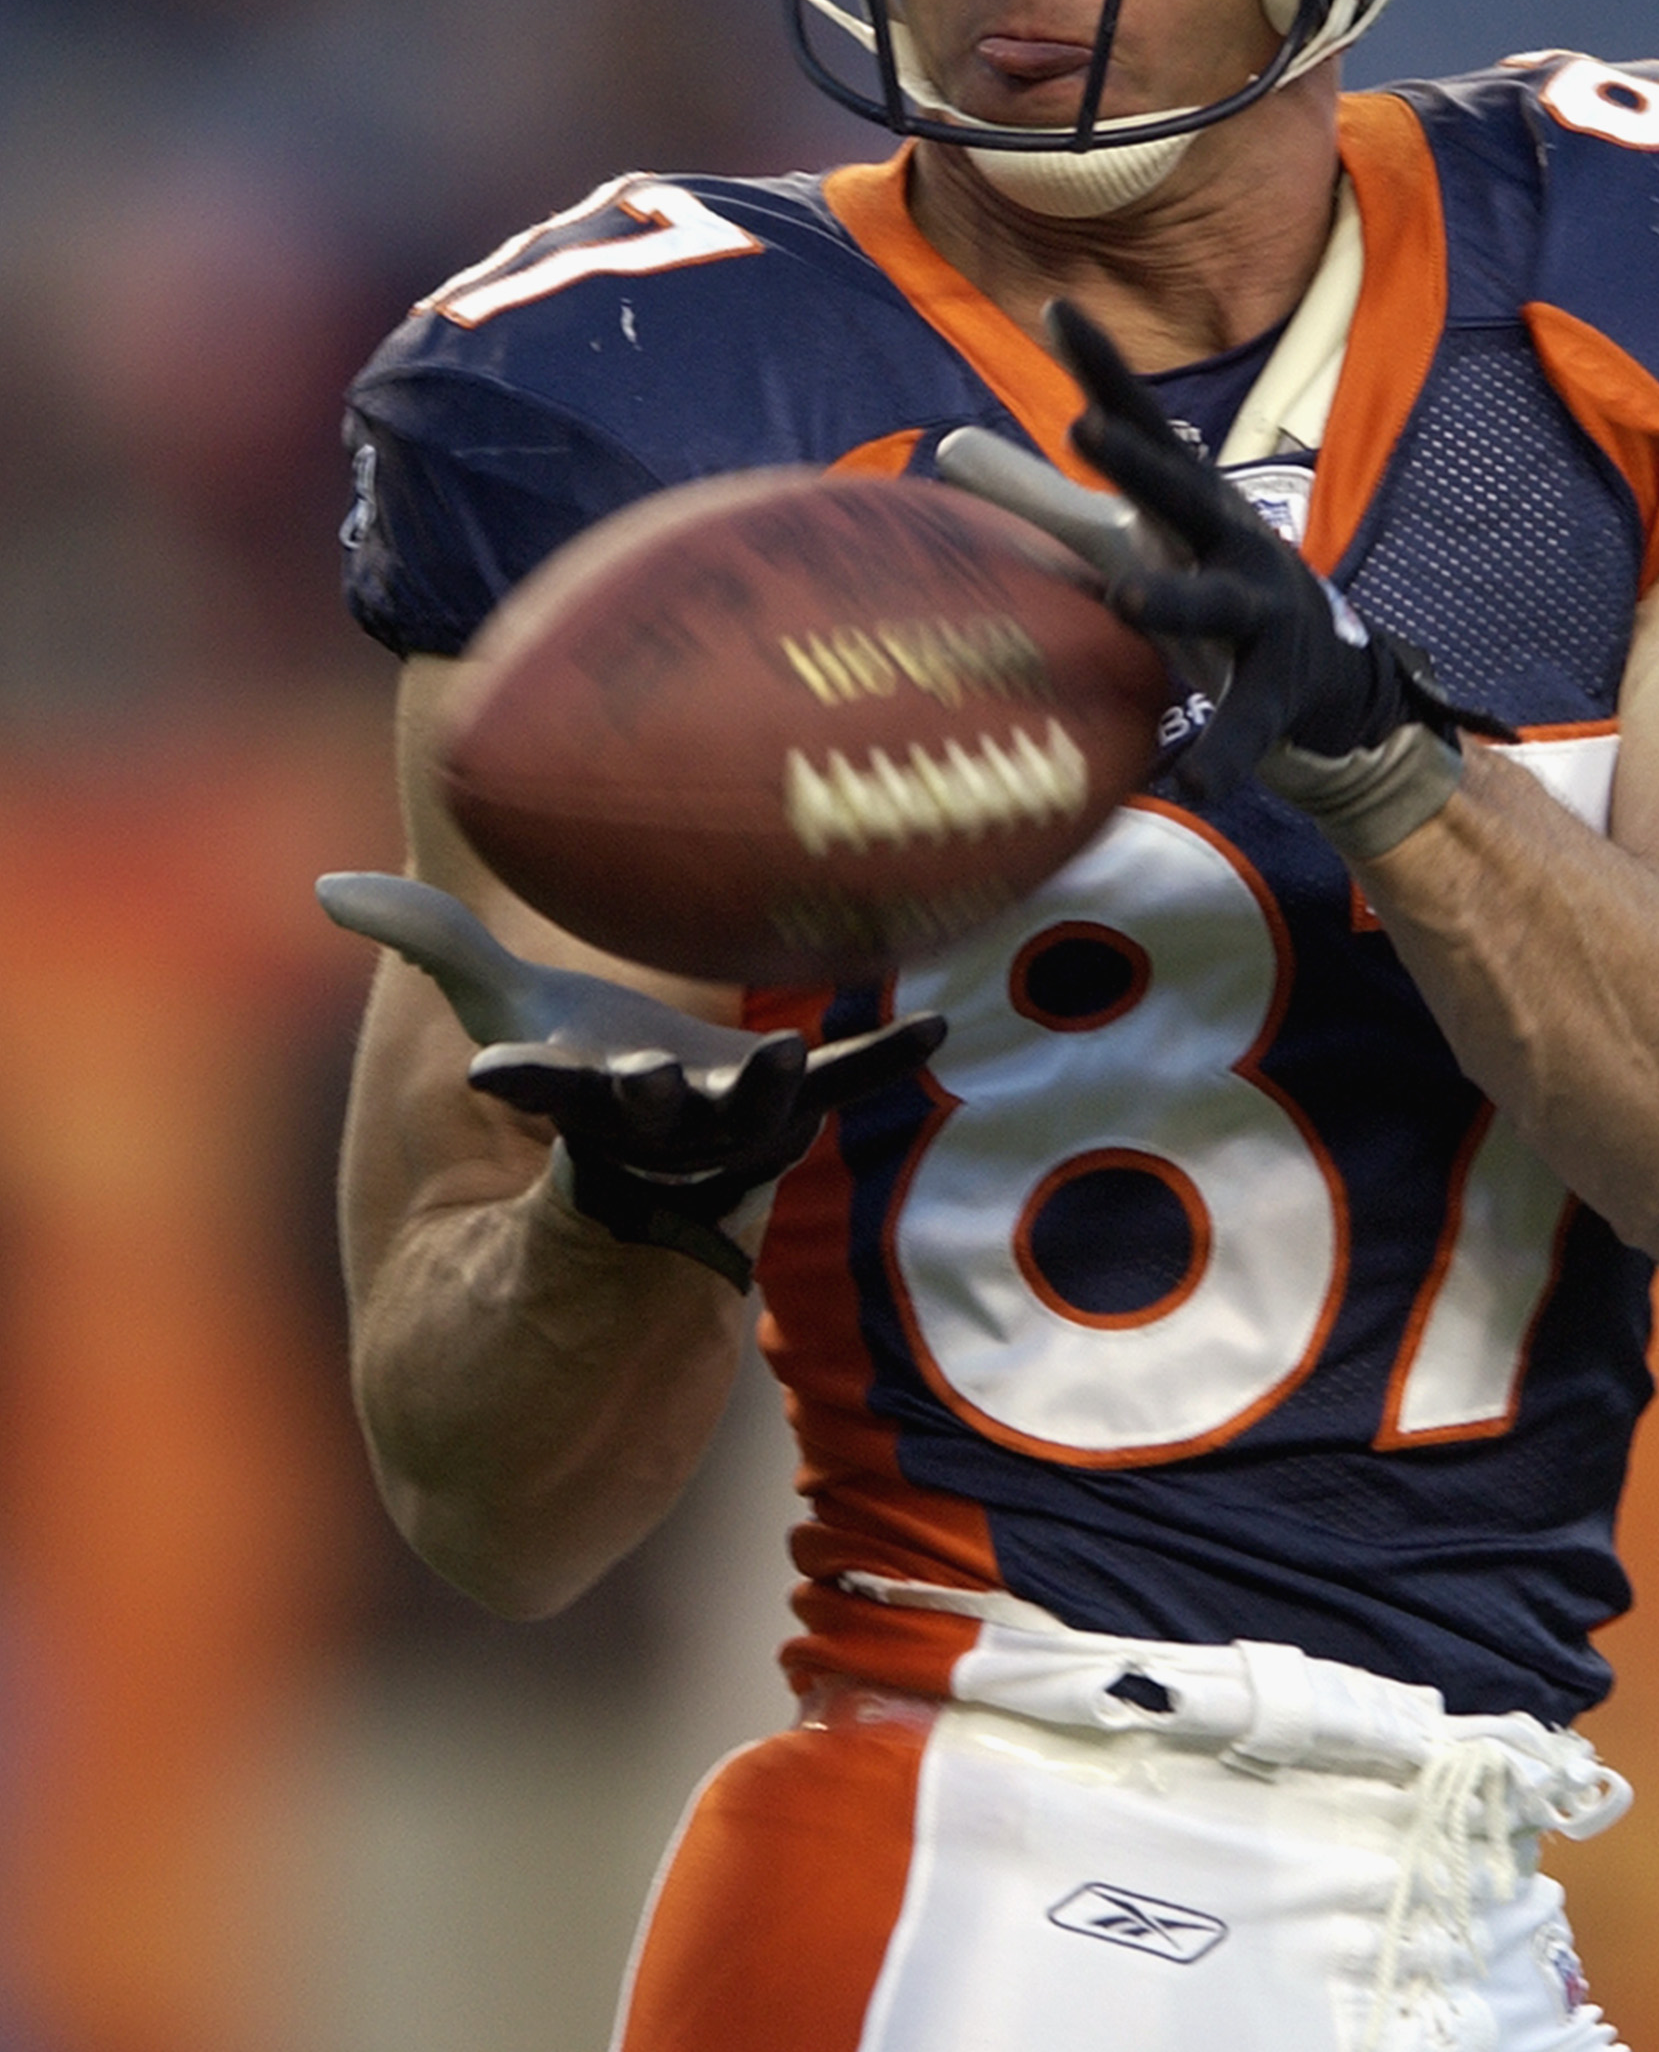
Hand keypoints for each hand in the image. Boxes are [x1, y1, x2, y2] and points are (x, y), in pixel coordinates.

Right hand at [317, 874, 943, 1287]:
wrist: (651, 1160)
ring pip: (748, 1119)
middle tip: (650, 1080)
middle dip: (651, 1101)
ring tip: (786, 1053)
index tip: (492, 1072)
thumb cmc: (572, 1065)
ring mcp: (728, 1124)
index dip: (521, 1080)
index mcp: (574, 1099)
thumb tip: (330, 890)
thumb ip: (432, 944)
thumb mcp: (499, 1007)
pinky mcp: (795, 1104)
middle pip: (648, 1116)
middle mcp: (651, 1123)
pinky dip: (883, 1055)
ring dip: (767, 1093)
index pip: (539, 1093)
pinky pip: (845, 1085)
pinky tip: (936, 1025)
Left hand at [1041, 298, 1462, 800]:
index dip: (1101, 368)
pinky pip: (1245, 725)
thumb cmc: (1206, 584)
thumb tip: (944, 446)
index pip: (1140, 423)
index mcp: (1188, 501)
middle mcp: (1231, 542)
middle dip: (1140, 461)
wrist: (1328, 673)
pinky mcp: (1278, 690)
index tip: (1058, 310)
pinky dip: (1221, 752)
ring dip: (1173, 599)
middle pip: (1183, 492)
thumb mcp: (1129, 537)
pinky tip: (1191, 781)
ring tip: (1126, 600)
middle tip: (1085, 427)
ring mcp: (1262, 615)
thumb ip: (1042, 497)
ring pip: (1215, 606)